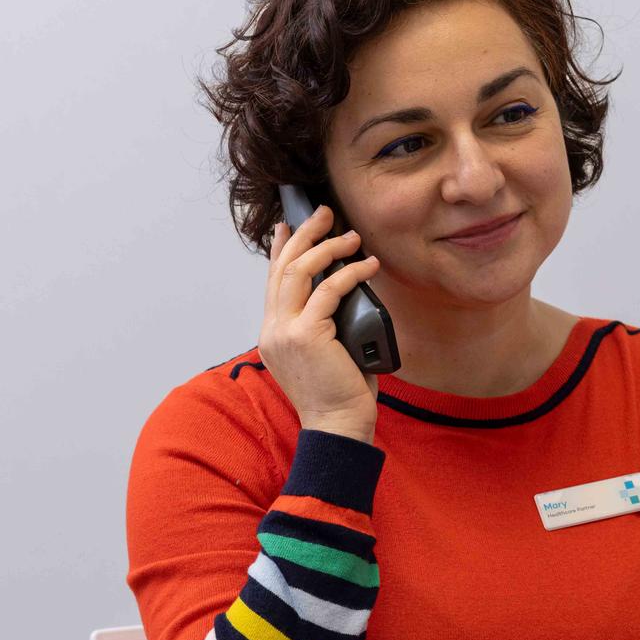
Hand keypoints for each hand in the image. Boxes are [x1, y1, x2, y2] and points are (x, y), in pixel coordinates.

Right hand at [259, 204, 382, 443]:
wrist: (337, 426)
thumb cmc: (339, 394)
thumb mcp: (325, 352)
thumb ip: (322, 324)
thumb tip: (344, 291)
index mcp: (273, 335)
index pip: (272, 282)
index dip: (280, 250)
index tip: (289, 226)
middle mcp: (273, 330)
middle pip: (283, 268)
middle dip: (304, 235)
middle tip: (324, 213)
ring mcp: (286, 332)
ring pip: (300, 271)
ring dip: (327, 247)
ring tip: (351, 235)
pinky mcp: (306, 335)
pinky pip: (330, 290)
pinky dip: (350, 272)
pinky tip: (367, 265)